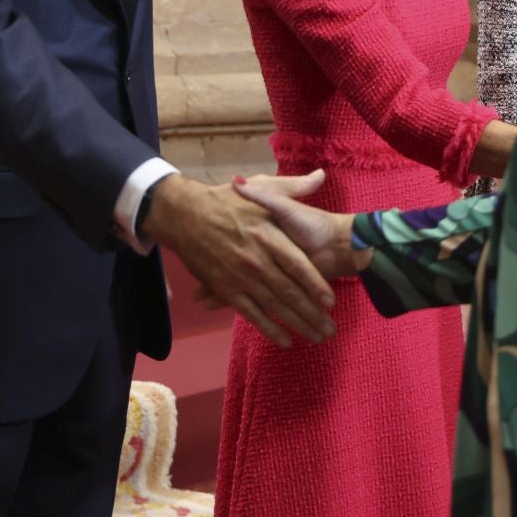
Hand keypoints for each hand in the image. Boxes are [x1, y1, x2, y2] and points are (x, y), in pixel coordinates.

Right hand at [140, 172, 334, 347]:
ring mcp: (240, 276)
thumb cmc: (226, 200)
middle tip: (329, 329)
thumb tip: (320, 177)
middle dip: (312, 313)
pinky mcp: (226, 288)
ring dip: (296, 324)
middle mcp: (256, 259)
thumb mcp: (262, 187)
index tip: (330, 300)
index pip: (298, 265)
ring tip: (317, 337)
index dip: (315, 284)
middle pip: (289, 291)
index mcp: (268, 235)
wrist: (185, 214)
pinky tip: (284, 340)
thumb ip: (293, 187)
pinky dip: (268, 328)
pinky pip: (250, 312)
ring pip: (274, 306)